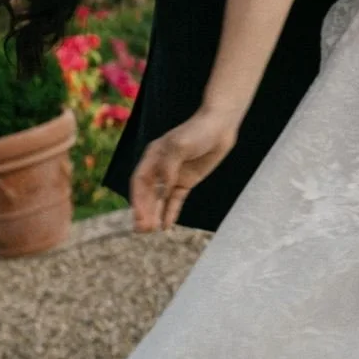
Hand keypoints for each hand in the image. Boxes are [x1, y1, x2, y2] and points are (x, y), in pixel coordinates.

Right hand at [130, 110, 236, 232]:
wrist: (220, 126)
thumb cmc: (198, 131)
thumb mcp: (181, 145)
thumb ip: (170, 165)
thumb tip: (164, 186)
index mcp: (153, 156)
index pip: (140, 182)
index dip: (138, 199)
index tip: (139, 215)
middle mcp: (160, 167)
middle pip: (148, 193)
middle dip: (144, 212)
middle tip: (142, 230)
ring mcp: (174, 175)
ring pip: (160, 199)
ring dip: (154, 214)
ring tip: (150, 232)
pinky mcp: (187, 181)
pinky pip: (175, 200)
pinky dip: (170, 212)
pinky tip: (166, 226)